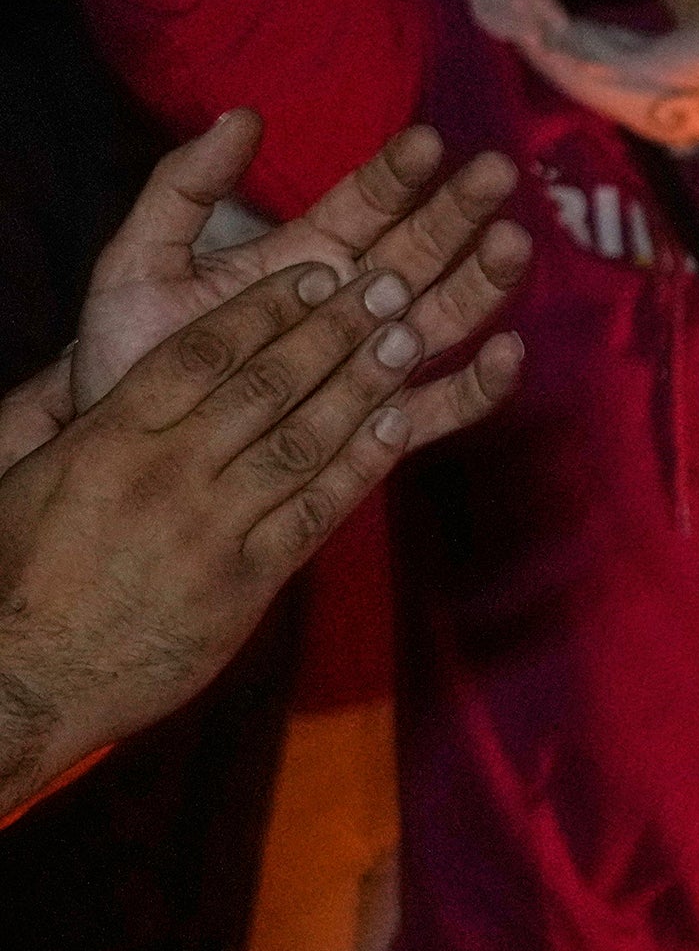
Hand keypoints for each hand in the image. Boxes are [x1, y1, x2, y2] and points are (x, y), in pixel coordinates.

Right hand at [0, 190, 528, 817]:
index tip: (315, 273)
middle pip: (263, 384)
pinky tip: (398, 424)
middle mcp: (166, 472)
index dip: (265, 308)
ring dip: (361, 384)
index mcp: (109, 436)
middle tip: (387, 285)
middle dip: (331, 331)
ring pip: (300, 438)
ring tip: (408, 337)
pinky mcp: (245, 583)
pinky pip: (316, 511)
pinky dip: (360, 464)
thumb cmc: (22, 575)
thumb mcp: (38, 479)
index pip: (199, 353)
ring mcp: (210, 528)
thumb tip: (129, 384)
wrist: (23, 677)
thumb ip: (94, 427)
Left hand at [67, 117, 520, 425]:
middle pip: (421, 252)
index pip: (364, 204)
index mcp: (305, 258)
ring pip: (445, 318)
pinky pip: (444, 408)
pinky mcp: (381, 431)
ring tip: (511, 245)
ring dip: (483, 282)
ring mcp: (372, 365)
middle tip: (495, 172)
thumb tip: (243, 115)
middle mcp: (352, 306)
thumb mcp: (140, 261)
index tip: (426, 142)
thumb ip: (183, 188)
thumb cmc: (131, 357)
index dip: (396, 174)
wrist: (127, 454)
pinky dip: (481, 384)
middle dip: (460, 212)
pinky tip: (508, 352)